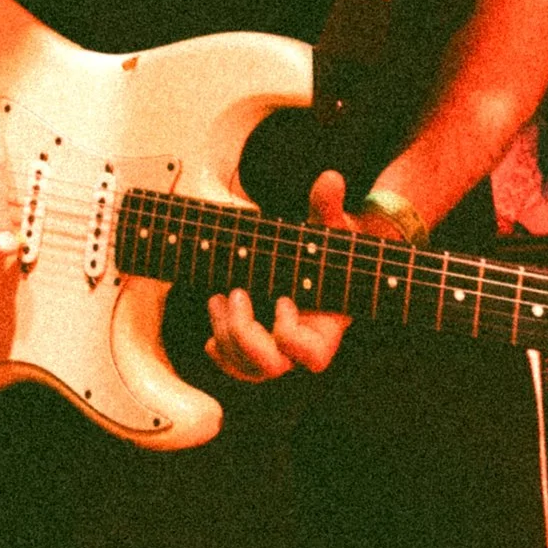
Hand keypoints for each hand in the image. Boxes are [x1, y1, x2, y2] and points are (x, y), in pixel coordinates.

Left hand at [205, 170, 355, 380]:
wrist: (321, 258)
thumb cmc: (331, 246)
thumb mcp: (332, 226)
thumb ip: (329, 207)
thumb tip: (329, 179)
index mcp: (326, 328)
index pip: (313, 358)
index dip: (292, 336)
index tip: (284, 298)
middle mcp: (299, 345)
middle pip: (270, 368)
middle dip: (245, 334)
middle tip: (237, 293)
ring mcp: (276, 348)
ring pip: (246, 368)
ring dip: (225, 333)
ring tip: (218, 296)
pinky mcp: (257, 342)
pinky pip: (233, 362)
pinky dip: (218, 346)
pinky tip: (215, 313)